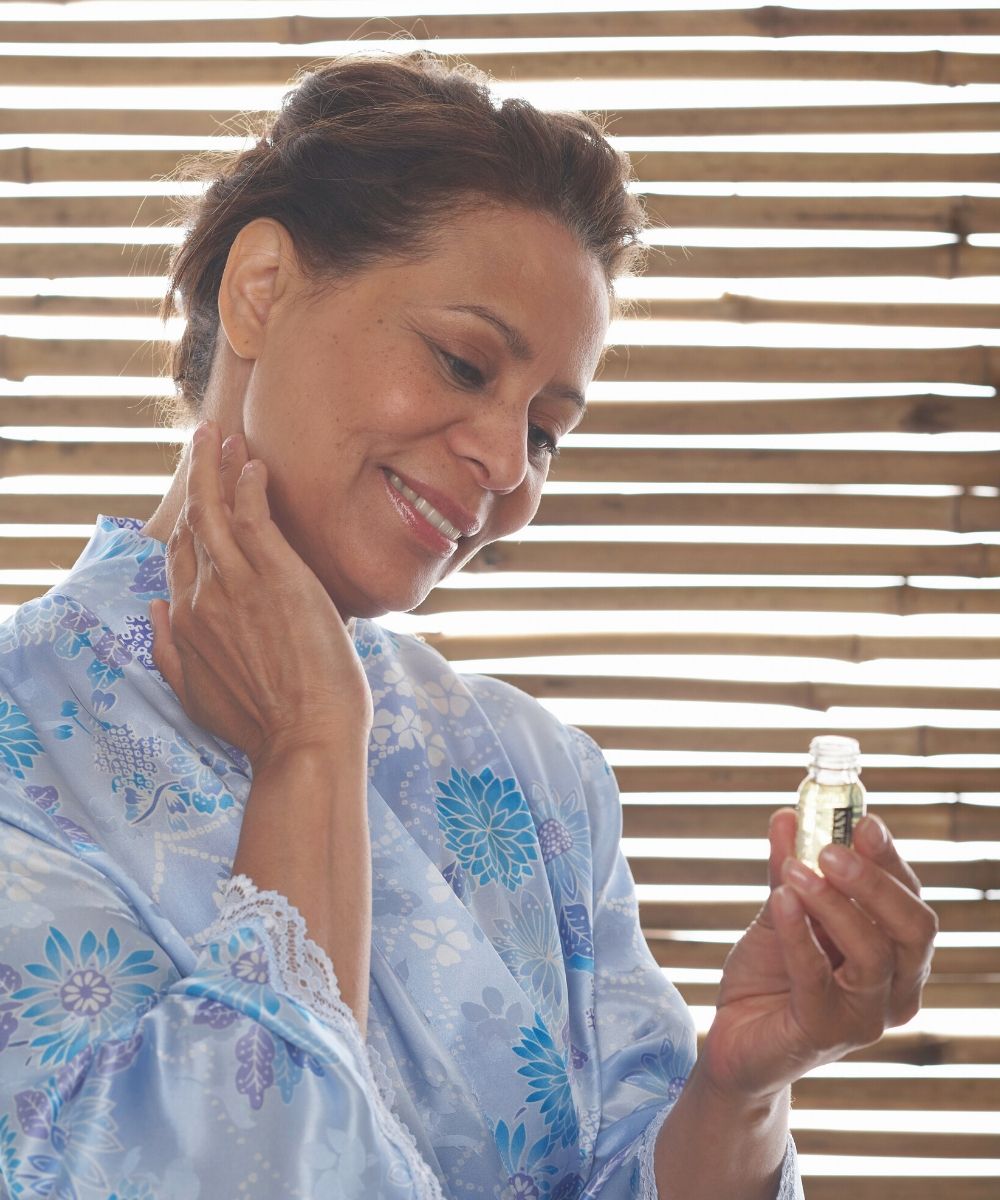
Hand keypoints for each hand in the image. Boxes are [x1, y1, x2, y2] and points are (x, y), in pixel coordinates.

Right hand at [148, 420, 372, 768]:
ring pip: (218, 509)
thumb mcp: (196, 696)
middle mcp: (202, 595)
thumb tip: (152, 611)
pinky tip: (254, 463)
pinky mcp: (276, 575)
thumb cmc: (263, 726)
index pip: (180, 556)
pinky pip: (253, 516)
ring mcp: (236, 582)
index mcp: (185, 622)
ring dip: (219, 467)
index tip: (196, 495)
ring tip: (223, 435)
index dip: (187, 519)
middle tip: (206, 439)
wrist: (304, 739)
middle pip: (194, 522)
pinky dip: (249, 485)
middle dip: (199, 477)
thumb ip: (169, 650)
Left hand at [697, 809, 936, 1100]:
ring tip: (794, 871)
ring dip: (833, 903)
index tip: (862, 820)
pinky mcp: (826, 1033)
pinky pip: (818, 977)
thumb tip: (788, 817)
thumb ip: (790, 869)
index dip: (889, 858)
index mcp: (896, 954)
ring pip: (873, 953)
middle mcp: (895, 988)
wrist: (736, 1036)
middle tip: (831, 848)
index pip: (910, 900)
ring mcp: (865, 1016)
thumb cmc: (771, 974)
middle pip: (913, 928)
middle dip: (874, 881)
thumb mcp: (782, 911)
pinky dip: (799, 933)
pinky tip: (780, 900)